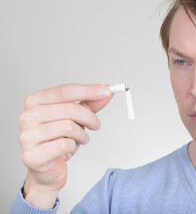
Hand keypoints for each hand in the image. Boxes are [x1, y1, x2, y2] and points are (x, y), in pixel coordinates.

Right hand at [18, 84, 112, 208]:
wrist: (48, 168)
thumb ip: (91, 103)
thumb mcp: (77, 117)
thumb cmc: (59, 139)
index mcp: (35, 101)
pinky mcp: (32, 155)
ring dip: (82, 134)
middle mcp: (27, 116)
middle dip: (89, 117)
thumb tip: (106, 92)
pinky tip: (70, 148)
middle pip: (69, 109)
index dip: (87, 91)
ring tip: (81, 138)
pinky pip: (64, 145)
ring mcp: (27, 136)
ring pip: (68, 127)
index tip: (106, 91)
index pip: (64, 91)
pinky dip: (73, 146)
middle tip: (96, 124)